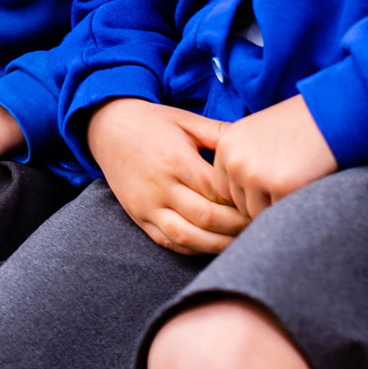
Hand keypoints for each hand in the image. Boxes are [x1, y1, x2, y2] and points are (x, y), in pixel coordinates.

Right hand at [86, 98, 247, 255]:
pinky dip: (192, 248)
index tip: (260, 201)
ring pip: (186, 236)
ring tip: (240, 241)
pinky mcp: (138, 217)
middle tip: (259, 225)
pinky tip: (212, 245)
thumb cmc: (153, 122)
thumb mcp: (187, 120)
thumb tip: (255, 142)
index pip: (216, 190)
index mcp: (176, 160)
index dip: (241, 200)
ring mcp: (147, 206)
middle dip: (236, 225)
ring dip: (217, 244)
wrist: (107, 128)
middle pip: (205, 217)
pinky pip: (167, 242)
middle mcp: (160, 187)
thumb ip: (220, 133)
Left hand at [211, 95, 338, 218]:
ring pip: (258, 212)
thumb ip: (240, 158)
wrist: (332, 114)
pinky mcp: (279, 186)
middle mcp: (235, 160)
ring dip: (276, 203)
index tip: (269, 174)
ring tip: (295, 177)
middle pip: (240, 203)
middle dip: (261, 198)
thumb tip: (228, 193)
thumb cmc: (298, 124)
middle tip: (286, 176)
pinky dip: (294, 202)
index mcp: (226, 146)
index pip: (224, 188)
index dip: (248, 188)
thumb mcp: (256, 132)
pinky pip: (281, 211)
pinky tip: (305, 179)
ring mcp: (255, 175)